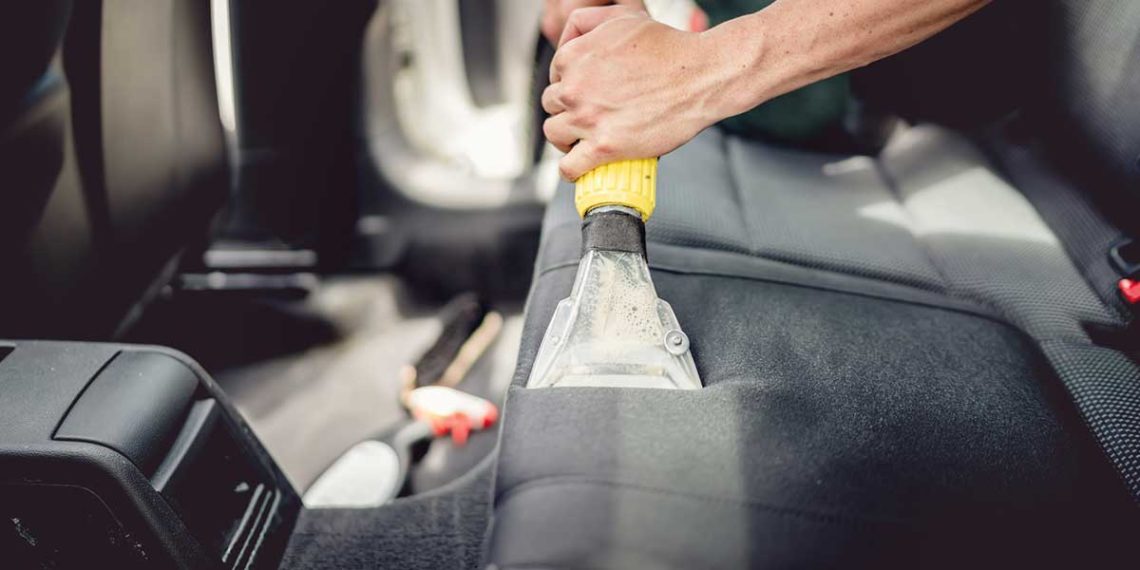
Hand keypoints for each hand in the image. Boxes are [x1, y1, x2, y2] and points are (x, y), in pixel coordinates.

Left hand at [542, 6, 731, 180]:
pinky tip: (580, 167)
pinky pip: (570, 166)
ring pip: (555, 135)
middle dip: (567, 109)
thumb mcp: (622, 17)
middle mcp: (575, 88)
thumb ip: (586, 23)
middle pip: (552, 106)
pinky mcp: (605, 147)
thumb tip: (565, 43)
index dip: (568, 84)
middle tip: (588, 115)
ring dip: (565, 138)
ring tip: (582, 139)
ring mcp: (588, 119)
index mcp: (574, 57)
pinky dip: (571, 170)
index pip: (554, 76)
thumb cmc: (668, 47)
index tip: (584, 93)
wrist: (700, 76)